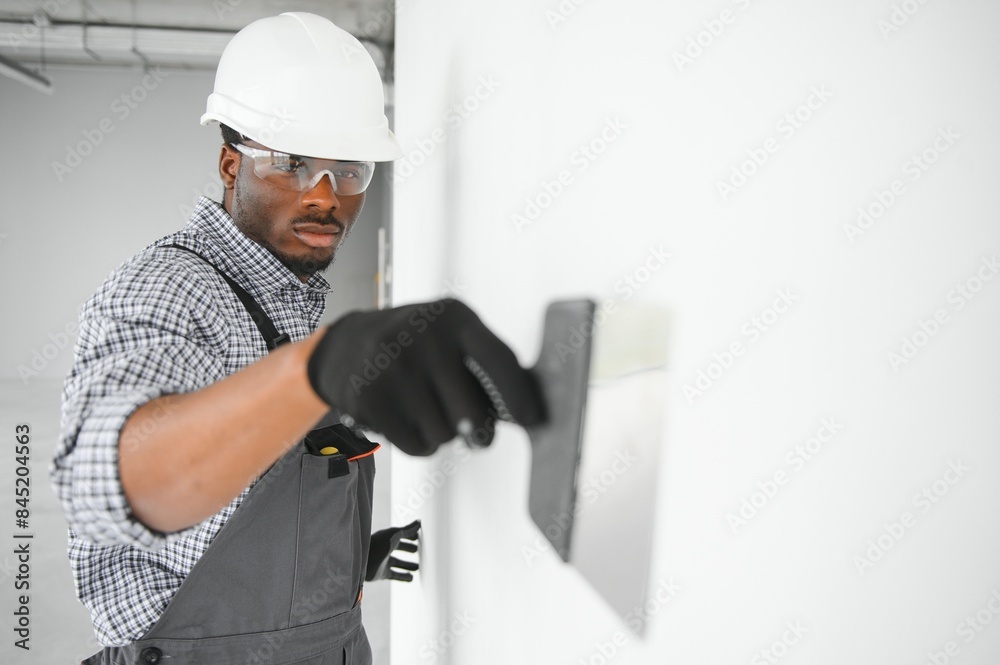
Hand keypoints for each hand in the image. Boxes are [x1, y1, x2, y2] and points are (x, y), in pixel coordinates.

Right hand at [307, 299, 544, 455]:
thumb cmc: (416, 347)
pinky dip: (420, 444)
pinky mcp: (371, 397)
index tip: (533, 422)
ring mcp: (393, 367)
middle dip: (479, 431)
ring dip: (443, 435)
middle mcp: (424, 338)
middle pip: (472, 413)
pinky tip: (407, 418)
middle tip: (476, 432)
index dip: (520, 396)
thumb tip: (528, 411)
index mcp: (454, 318)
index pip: (499, 360)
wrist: (346, 347)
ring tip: (427, 409)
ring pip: (445, 435)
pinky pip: (418, 446)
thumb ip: (486, 366)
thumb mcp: (450, 337)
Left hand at [366, 520, 420, 581]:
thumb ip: (407, 530)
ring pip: (397, 563)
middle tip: (417, 551)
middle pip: (398, 548)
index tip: (417, 537)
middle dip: (407, 549)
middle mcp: (384, 549)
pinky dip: (403, 577)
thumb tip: (419, 522)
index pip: (400, 535)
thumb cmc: (377, 544)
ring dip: (406, 565)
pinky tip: (411, 578)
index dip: (409, 536)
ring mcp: (383, 562)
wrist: (362, 561)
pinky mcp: (382, 573)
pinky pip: (395, 575)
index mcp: (387, 538)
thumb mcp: (395, 534)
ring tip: (417, 567)